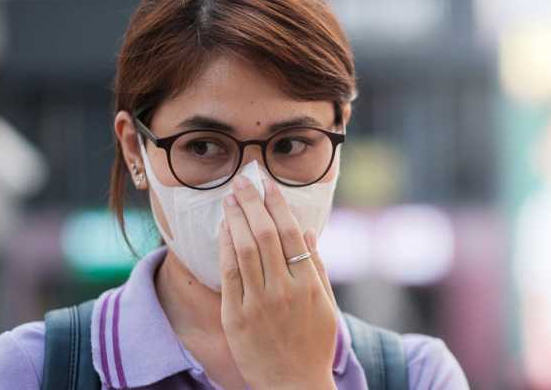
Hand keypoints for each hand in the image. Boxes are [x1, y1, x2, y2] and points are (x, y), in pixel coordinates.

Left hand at [218, 175, 337, 389]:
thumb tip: (307, 230)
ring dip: (236, 219)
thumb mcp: (326, 305)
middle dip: (253, 203)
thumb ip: (317, 266)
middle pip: (264, 235)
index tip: (268, 185)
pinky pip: (228, 274)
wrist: (293, 384)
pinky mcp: (235, 317)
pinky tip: (224, 230)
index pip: (290, 234)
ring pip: (244, 250)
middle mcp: (283, 290)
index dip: (277, 206)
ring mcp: (257, 303)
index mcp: (308, 285)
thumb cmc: (313, 345)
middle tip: (243, 181)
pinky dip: (225, 248)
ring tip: (230, 199)